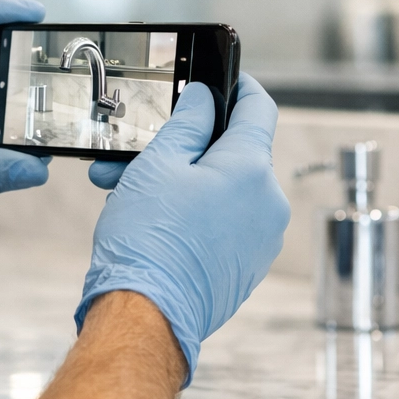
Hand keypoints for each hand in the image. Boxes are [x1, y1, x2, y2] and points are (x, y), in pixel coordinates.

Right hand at [77, 74, 289, 383]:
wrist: (147, 318)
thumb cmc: (148, 242)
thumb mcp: (158, 165)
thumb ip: (188, 123)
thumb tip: (205, 99)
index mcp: (252, 168)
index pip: (259, 107)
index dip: (239, 87)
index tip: (222, 80)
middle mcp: (269, 202)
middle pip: (234, 153)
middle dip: (186, 147)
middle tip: (141, 150)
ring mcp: (263, 238)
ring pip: (225, 191)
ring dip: (183, 183)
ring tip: (130, 192)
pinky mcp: (249, 266)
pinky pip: (226, 223)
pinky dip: (196, 214)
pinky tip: (153, 221)